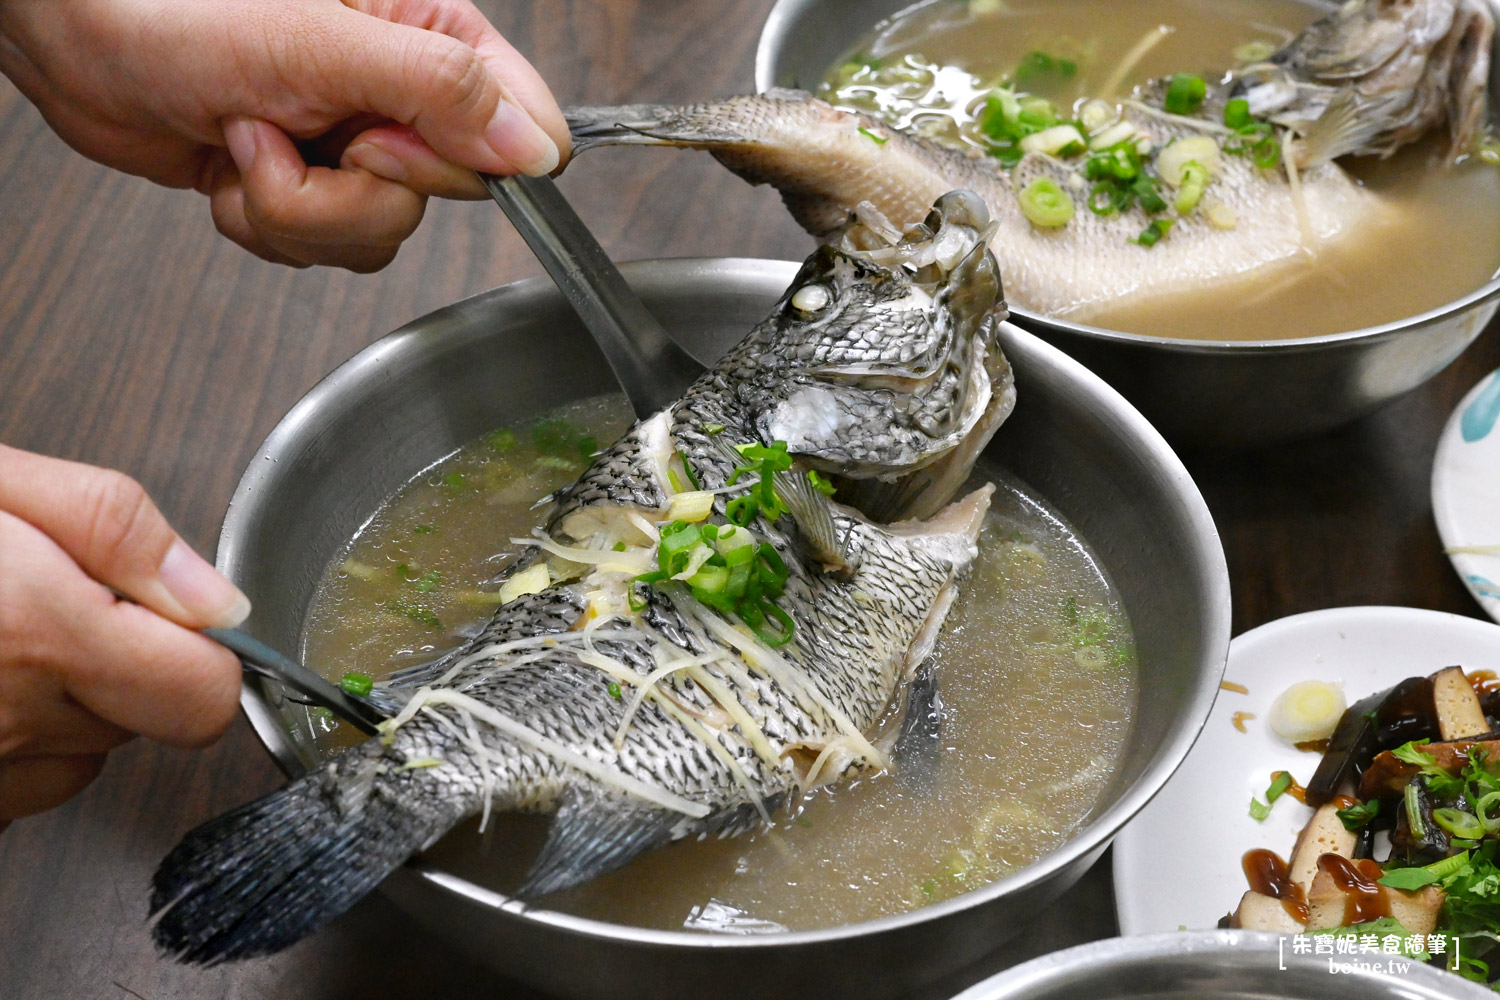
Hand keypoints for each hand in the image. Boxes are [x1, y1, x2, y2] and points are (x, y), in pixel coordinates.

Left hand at [0, 0, 569, 270]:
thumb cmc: (174, 9)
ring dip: (297, 208)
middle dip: (355, 187)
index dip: (459, 161)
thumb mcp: (320, 44)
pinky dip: (264, 221)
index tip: (382, 141)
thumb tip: (535, 149)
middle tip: (302, 127)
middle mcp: (401, 94)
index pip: (520, 129)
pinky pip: (321, 249)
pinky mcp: (308, 186)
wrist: (74, 40)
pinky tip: (234, 163)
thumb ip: (439, 92)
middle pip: (441, 198)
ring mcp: (353, 144)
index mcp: (428, 34)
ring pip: (378, 234)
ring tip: (251, 138)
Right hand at [0, 445, 249, 829]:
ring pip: (85, 754)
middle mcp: (14, 723)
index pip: (207, 695)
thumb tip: (218, 598)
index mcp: (42, 636)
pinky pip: (23, 783)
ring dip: (67, 706)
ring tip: (5, 638)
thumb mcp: (1, 486)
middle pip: (152, 720)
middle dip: (126, 663)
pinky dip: (15, 741)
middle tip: (53, 605)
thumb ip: (118, 531)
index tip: (172, 616)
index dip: (208, 653)